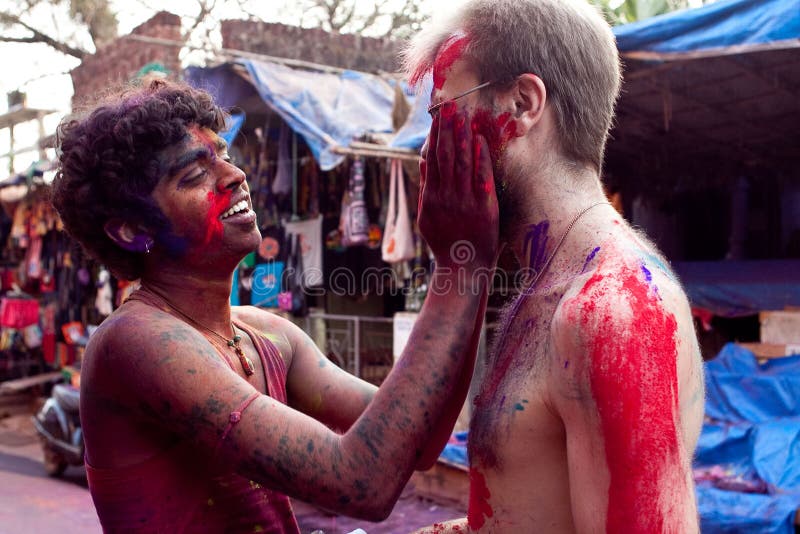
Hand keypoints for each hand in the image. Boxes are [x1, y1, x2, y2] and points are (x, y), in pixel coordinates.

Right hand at [418, 102, 498, 269]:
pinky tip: (479, 141)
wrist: (462, 268)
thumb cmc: (445, 243)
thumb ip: (425, 188)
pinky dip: (480, 158)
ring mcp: (464, 201)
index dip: (435, 135)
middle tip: (449, 106)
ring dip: (462, 136)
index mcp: (430, 197)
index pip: (433, 158)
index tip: (437, 115)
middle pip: (445, 155)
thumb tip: (423, 160)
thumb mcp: (426, 217)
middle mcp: (445, 196)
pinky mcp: (483, 207)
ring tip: (464, 115)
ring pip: (461, 162)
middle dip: (447, 129)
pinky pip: (481, 177)